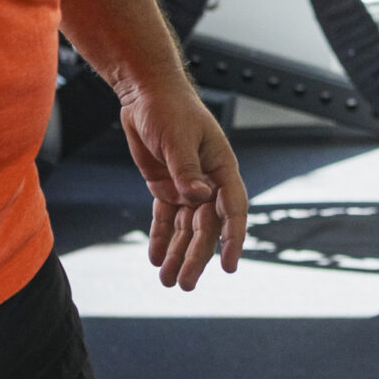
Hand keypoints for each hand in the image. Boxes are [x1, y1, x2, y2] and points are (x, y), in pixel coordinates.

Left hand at [117, 72, 248, 287]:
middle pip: (206, 227)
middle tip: (184, 284)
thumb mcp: (178, 137)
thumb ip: (186, 169)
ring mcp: (187, 186)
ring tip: (167, 281)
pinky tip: (155, 258)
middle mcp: (208, 182)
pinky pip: (166, 218)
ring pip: (186, 228)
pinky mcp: (166, 186)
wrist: (146, 94)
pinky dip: (161, 238)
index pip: (231, 210)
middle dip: (196, 257)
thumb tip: (198, 198)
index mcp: (221, 168)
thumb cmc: (170, 108)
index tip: (228, 266)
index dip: (231, 239)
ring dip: (178, 254)